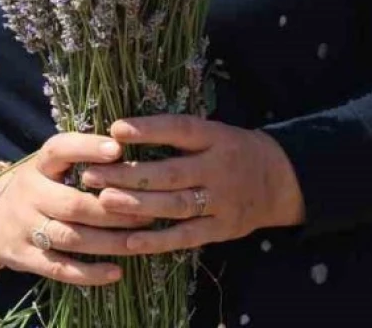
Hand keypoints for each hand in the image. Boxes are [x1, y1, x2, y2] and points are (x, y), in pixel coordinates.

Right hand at [0, 132, 146, 284]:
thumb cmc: (38, 186)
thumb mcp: (50, 165)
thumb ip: (81, 157)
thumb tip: (132, 144)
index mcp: (38, 165)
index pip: (59, 150)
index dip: (87, 148)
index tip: (118, 148)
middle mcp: (29, 194)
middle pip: (74, 204)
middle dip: (114, 209)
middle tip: (150, 211)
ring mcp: (25, 228)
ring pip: (71, 238)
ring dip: (109, 241)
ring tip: (140, 241)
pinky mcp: (24, 258)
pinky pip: (59, 268)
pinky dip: (88, 274)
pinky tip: (116, 272)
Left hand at [84, 115, 305, 254]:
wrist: (279, 181)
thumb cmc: (232, 152)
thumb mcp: (215, 133)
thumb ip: (178, 134)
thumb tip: (121, 131)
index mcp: (216, 138)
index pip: (181, 130)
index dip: (149, 130)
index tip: (115, 129)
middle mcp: (219, 168)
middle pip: (170, 172)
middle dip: (129, 174)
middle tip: (92, 174)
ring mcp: (222, 201)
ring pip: (175, 205)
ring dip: (137, 205)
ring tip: (104, 201)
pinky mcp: (222, 228)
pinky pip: (186, 236)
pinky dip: (158, 240)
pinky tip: (130, 241)